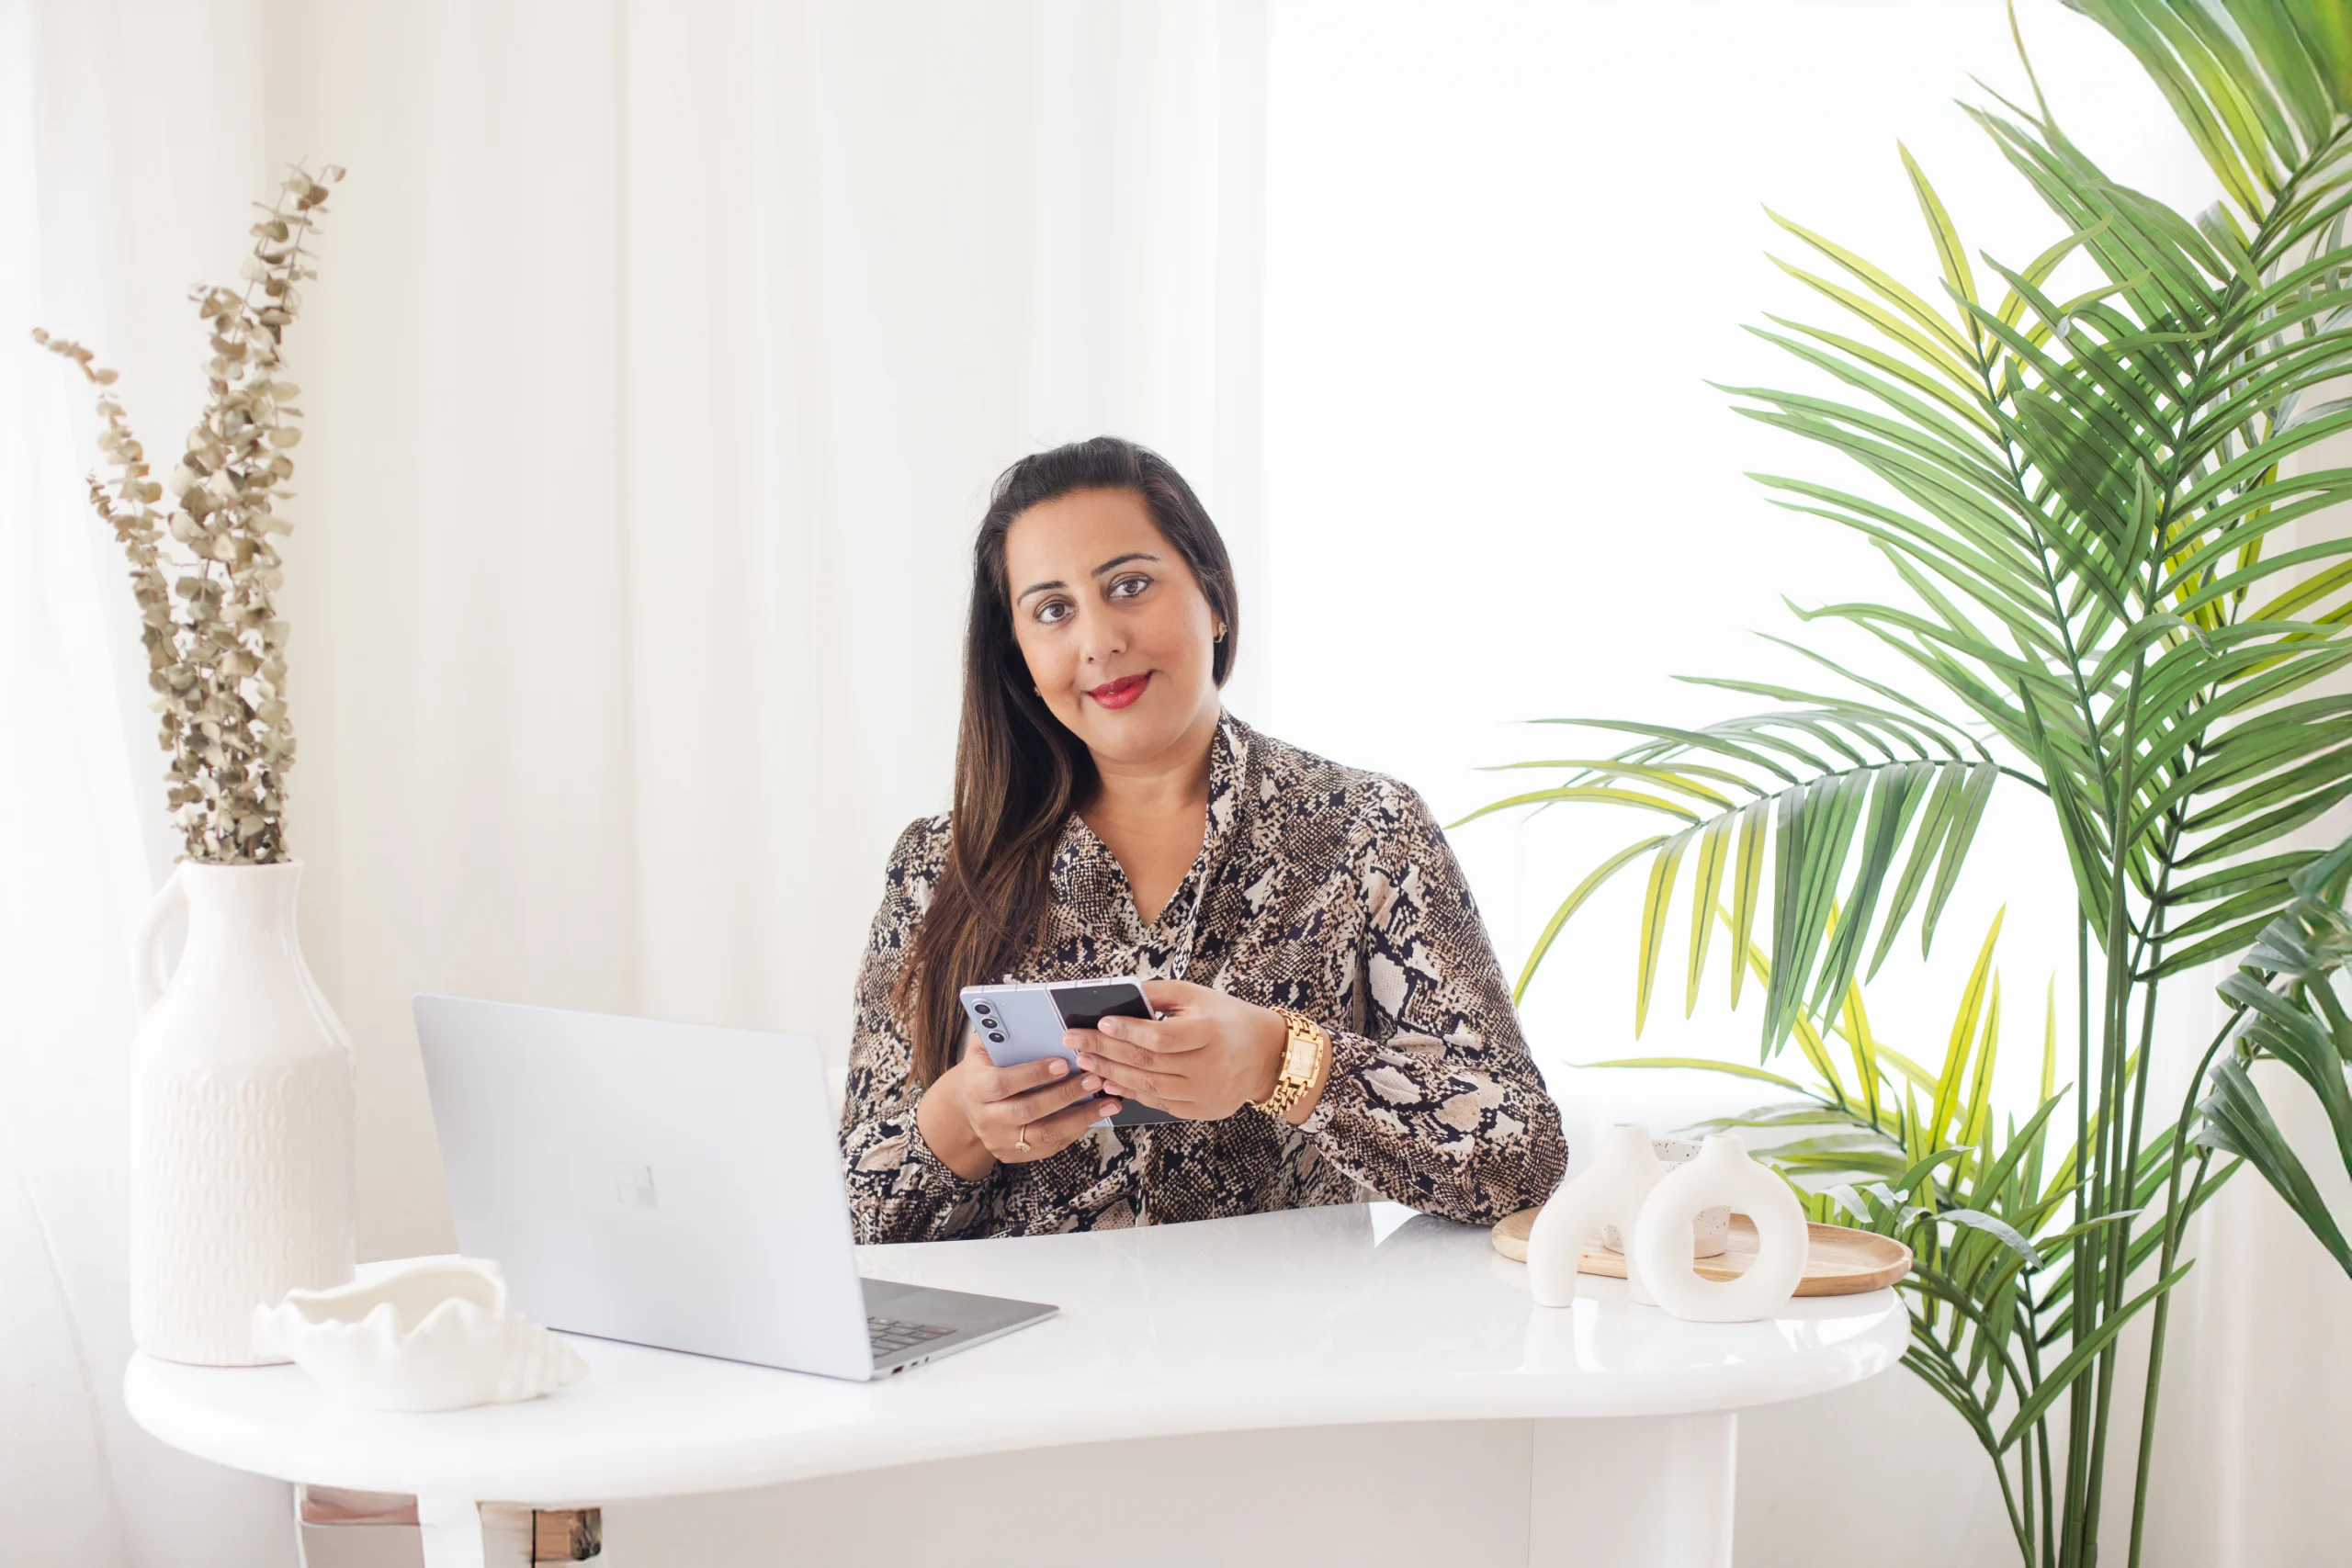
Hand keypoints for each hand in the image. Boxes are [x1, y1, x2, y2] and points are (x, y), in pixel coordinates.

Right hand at [917, 1039, 1121, 1180]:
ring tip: (1108, 1103)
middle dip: (1065, 1095)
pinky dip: (1075, 1131)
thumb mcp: (984, 1047)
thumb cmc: (986, 1066)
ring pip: (1044, 1135)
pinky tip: (1095, 1116)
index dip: (1033, 1074)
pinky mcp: (1015, 1155)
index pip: (1002, 1084)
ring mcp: (1000, 1140)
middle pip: (1028, 1111)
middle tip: (1094, 1079)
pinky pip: (1050, 1147)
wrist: (968, 1105)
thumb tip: (1031, 1016)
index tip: (1064, 1063)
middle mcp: (986, 1118)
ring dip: (1080, 1118)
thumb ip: (1002, 1033)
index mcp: (976, 1088)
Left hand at [1072, 980, 1291, 1122]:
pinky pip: (1159, 1103)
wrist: (1265, 1054)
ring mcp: (1207, 1093)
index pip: (1162, 1036)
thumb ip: (1157, 994)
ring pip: (1150, 1087)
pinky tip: (1109, 1081)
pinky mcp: (1203, 1111)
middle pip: (1149, 1063)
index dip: (1128, 1031)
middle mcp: (1211, 1066)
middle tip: (1075, 1041)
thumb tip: (1115, 997)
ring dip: (1112, 1074)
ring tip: (1086, 1061)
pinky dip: (1131, 1092)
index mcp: (1212, 1032)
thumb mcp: (1197, 996)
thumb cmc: (1224, 1018)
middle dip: (1106, 1051)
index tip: (1100, 1021)